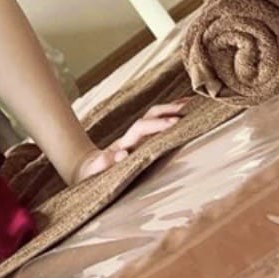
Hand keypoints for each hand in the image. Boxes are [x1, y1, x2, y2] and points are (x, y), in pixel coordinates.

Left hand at [68, 101, 186, 184]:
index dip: (157, 125)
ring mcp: (136, 138)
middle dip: (167, 111)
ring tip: (192, 104)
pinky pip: (156, 125)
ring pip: (154, 118)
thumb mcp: (94, 170)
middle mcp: (131, 137)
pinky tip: (184, 113)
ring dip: (170, 109)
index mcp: (123, 144)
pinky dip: (170, 117)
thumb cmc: (91, 173)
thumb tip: (122, 154)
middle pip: (149, 116)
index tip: (174, 123)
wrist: (86, 169)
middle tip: (187, 109)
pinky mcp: (140, 141)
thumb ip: (104, 162)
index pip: (141, 128)